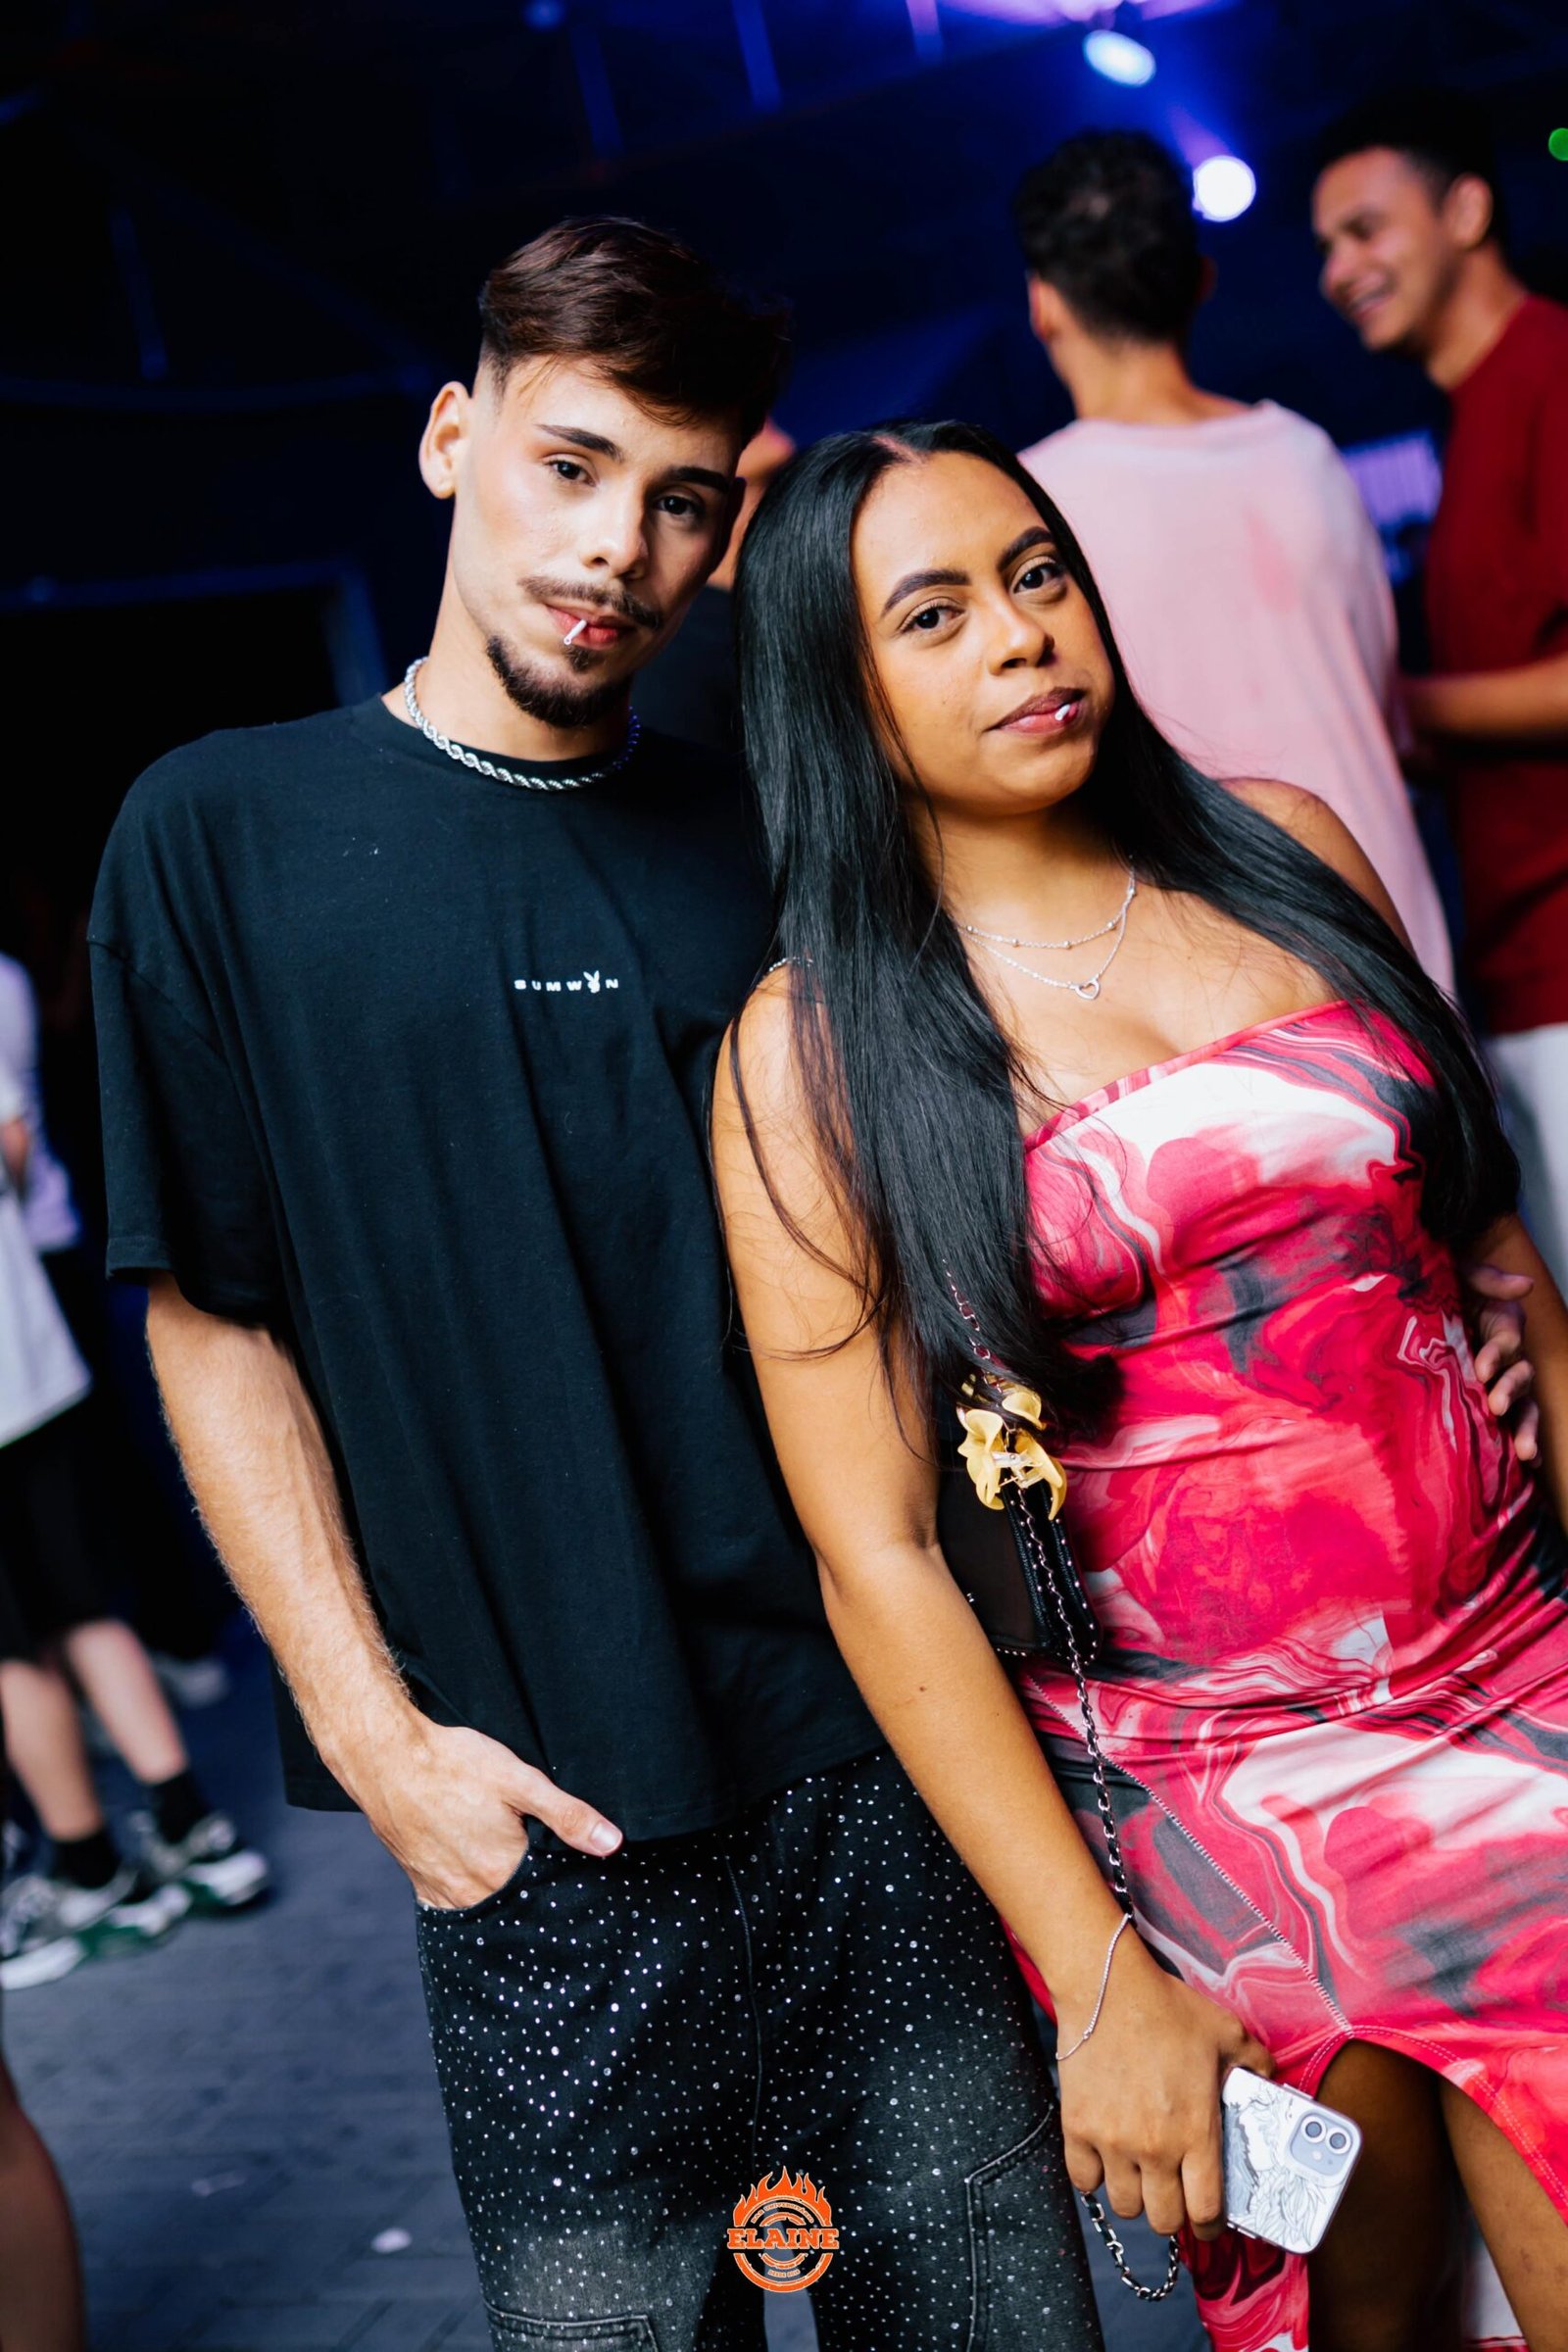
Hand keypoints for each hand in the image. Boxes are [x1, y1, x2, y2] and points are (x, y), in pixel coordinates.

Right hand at [348, 1713, 623, 1907]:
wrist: (386, 1758)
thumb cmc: (453, 1764)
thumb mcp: (519, 1780)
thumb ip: (567, 1815)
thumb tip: (611, 1843)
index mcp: (502, 1870)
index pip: (547, 1894)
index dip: (564, 1886)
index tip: (579, 1877)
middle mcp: (472, 1891)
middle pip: (517, 1904)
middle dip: (536, 1895)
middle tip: (547, 1871)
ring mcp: (443, 1891)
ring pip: (486, 1908)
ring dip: (503, 1898)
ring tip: (516, 1873)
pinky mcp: (422, 1883)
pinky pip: (455, 1906)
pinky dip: (473, 1899)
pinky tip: (483, 1882)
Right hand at [1055, 1929, 1269, 2242]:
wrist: (1107, 1987)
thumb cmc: (1167, 2008)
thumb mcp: (1226, 2032)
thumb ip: (1255, 2063)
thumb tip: (1270, 2080)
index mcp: (1196, 2131)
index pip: (1206, 2211)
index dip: (1210, 2226)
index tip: (1208, 2220)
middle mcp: (1154, 2147)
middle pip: (1163, 2221)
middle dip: (1173, 2214)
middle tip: (1174, 2193)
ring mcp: (1112, 2141)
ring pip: (1124, 2206)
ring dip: (1135, 2197)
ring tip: (1141, 2176)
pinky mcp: (1077, 2128)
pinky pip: (1084, 2181)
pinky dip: (1095, 2178)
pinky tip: (1106, 2159)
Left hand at [1461, 1260, 1539, 1463]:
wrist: (1421, 1294)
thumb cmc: (1445, 1283)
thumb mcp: (1465, 1273)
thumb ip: (1490, 1280)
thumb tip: (1526, 1285)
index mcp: (1503, 1326)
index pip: (1505, 1344)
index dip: (1495, 1356)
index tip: (1480, 1370)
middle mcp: (1506, 1355)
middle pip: (1521, 1379)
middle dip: (1512, 1395)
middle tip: (1498, 1408)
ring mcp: (1498, 1379)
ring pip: (1522, 1405)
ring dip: (1525, 1428)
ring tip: (1525, 1454)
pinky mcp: (1484, 1395)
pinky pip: (1507, 1421)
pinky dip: (1518, 1441)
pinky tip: (1527, 1468)